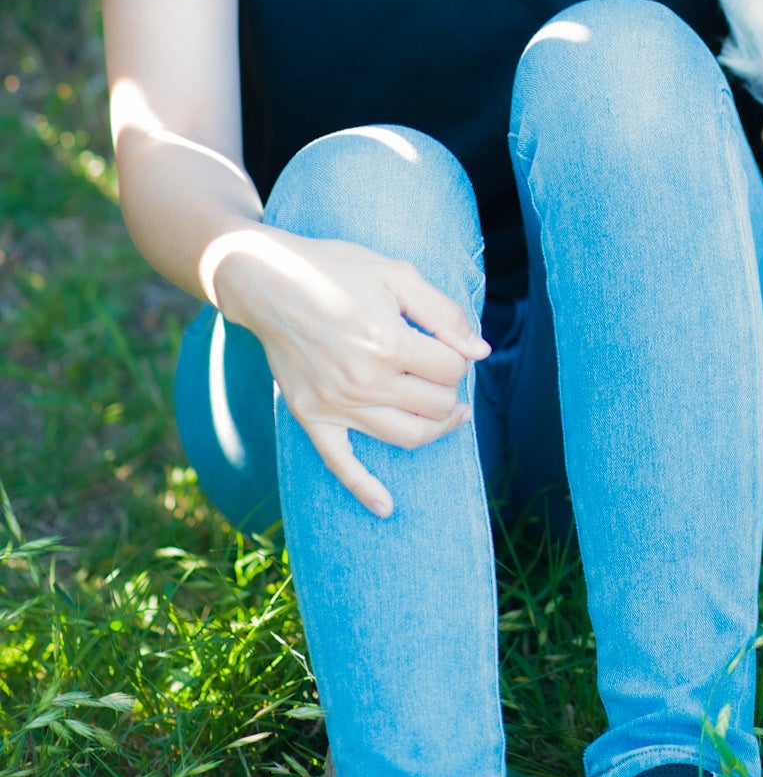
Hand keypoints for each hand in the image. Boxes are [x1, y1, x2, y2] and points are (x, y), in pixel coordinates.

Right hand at [216, 229, 489, 516]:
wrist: (269, 280)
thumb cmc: (337, 270)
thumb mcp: (398, 274)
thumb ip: (444, 312)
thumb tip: (480, 351)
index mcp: (389, 342)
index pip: (452, 369)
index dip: (459, 356)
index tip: (449, 344)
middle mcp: (365, 381)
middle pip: (435, 407)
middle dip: (451, 391)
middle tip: (446, 374)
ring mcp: (336, 404)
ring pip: (405, 437)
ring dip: (435, 430)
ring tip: (449, 415)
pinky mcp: (311, 417)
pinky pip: (341, 464)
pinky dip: (365, 489)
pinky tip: (386, 506)